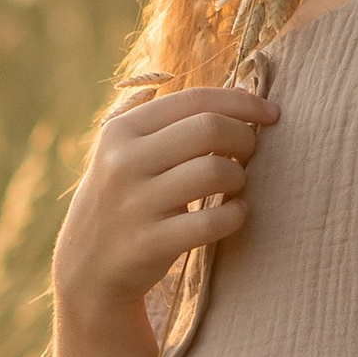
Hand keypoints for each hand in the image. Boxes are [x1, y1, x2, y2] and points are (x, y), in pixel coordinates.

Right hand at [51, 82, 278, 330]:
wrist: (87, 265)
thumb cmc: (125, 196)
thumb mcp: (127, 151)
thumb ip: (172, 122)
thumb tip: (240, 92)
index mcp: (122, 129)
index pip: (194, 99)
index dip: (241, 102)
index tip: (270, 113)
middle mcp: (123, 161)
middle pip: (208, 129)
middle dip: (244, 138)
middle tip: (251, 152)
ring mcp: (134, 203)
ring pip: (213, 172)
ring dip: (239, 177)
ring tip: (236, 184)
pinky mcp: (148, 243)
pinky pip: (210, 222)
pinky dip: (235, 215)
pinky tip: (236, 213)